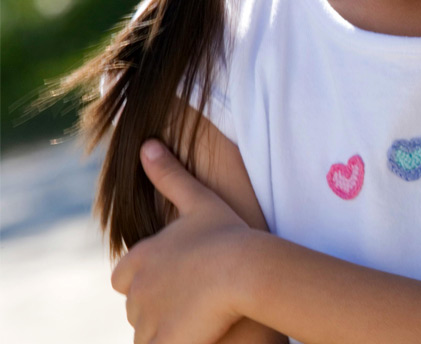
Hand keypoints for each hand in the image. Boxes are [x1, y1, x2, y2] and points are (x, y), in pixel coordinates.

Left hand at [111, 140, 250, 343]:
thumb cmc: (228, 233)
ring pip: (150, 333)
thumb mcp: (199, 200)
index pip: (124, 277)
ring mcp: (146, 322)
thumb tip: (147, 144)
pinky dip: (177, 343)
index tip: (180, 276)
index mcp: (138, 259)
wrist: (248, 269)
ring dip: (170, 329)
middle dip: (161, 306)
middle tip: (197, 298)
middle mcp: (135, 291)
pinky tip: (201, 334)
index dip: (150, 278)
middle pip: (139, 307)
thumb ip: (169, 175)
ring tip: (204, 318)